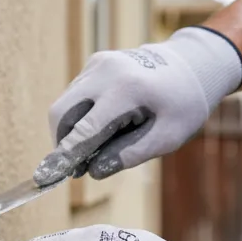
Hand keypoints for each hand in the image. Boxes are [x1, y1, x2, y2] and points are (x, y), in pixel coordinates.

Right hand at [33, 27, 241, 185]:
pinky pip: (75, 95)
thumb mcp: (167, 137)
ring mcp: (97, 64)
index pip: (84, 129)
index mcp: (126, 89)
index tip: (48, 176)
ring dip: (71, 131)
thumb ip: (130, 155)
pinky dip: (80, 116)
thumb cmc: (184, 104)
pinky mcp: (94, 64)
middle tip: (76, 167)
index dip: (65, 156)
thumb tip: (94, 171)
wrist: (193, 64)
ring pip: (65, 104)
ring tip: (98, 147)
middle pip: (61, 112)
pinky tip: (103, 126)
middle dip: (61, 143)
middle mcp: (105, 71)